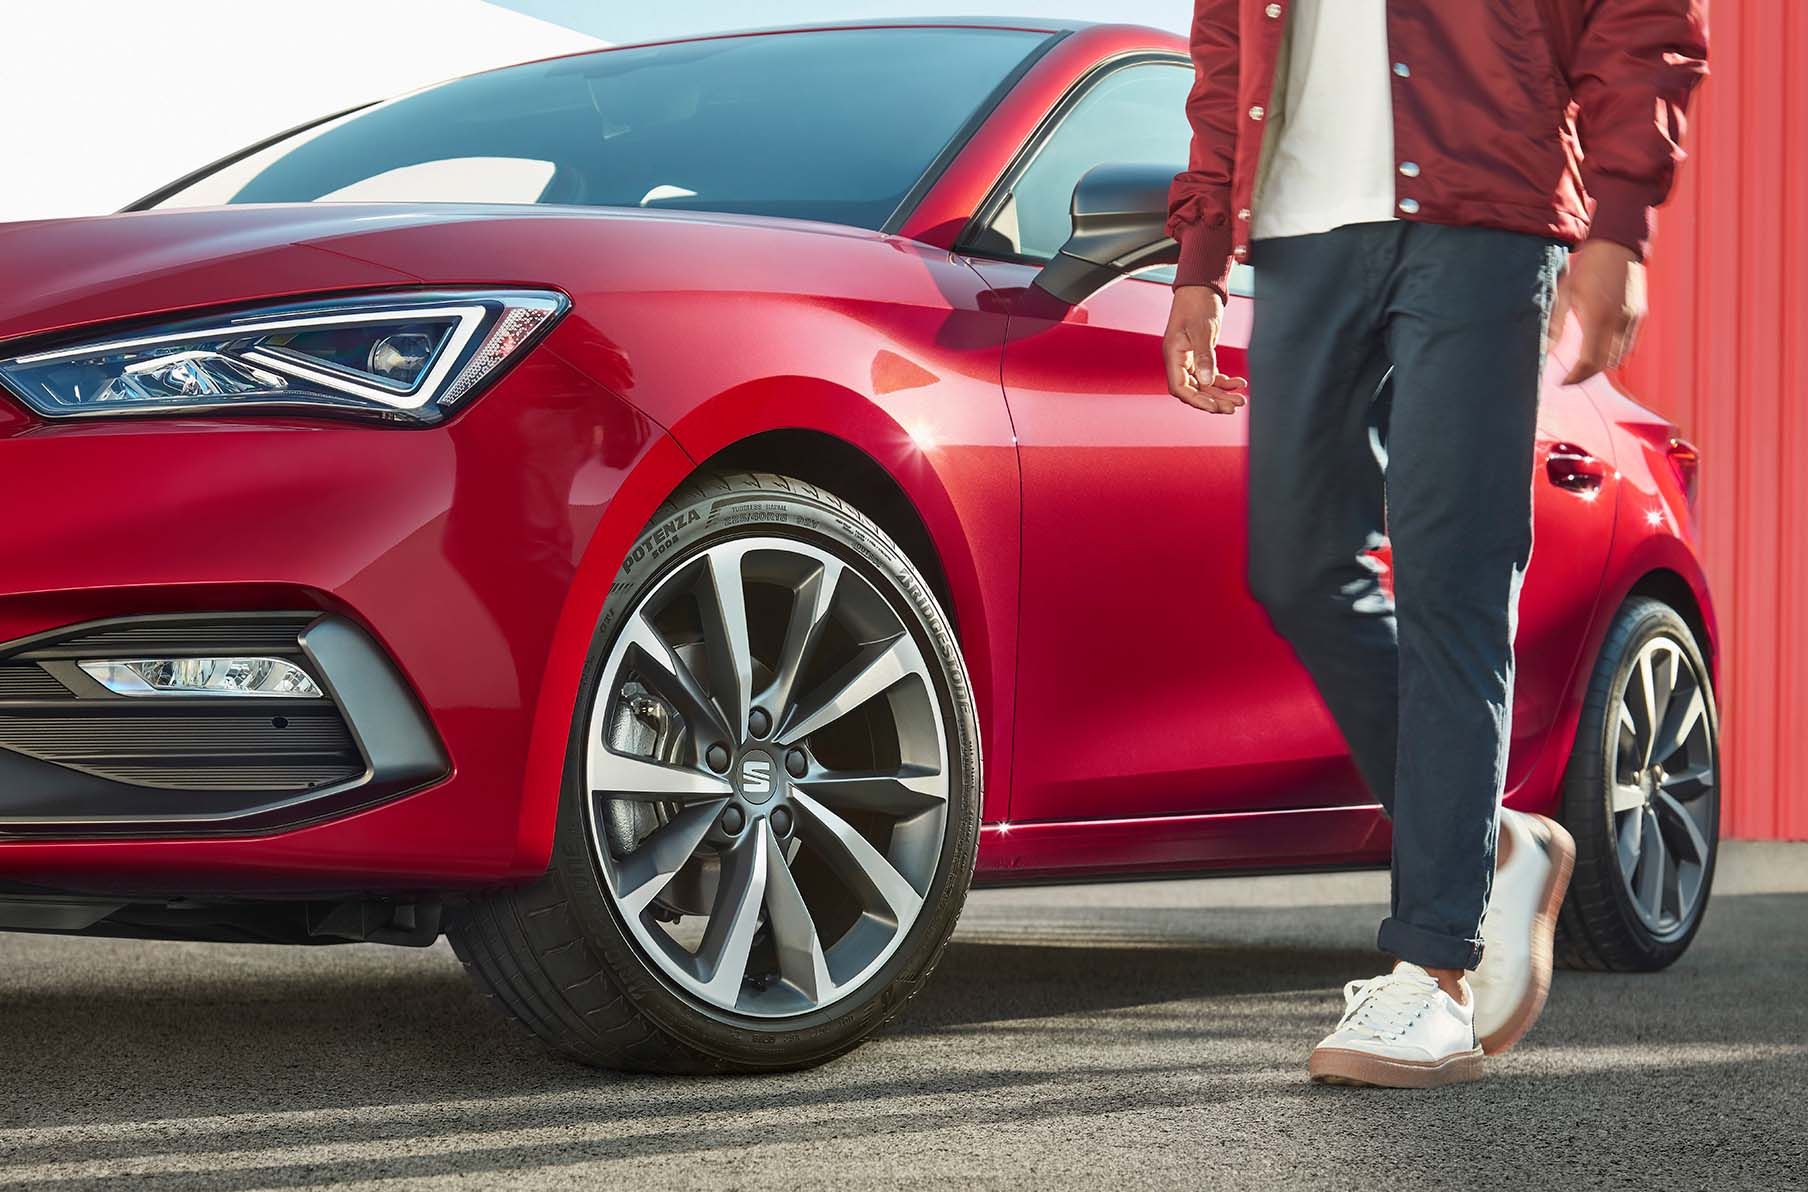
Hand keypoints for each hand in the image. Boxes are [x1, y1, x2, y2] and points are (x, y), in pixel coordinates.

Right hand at [1163, 285, 1247, 413]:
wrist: (1201, 287)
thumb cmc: (1197, 303)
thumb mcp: (1202, 330)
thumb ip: (1204, 356)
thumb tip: (1206, 381)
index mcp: (1174, 356)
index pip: (1180, 388)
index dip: (1197, 400)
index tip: (1215, 407)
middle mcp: (1180, 361)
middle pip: (1195, 390)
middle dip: (1214, 401)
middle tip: (1234, 406)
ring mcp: (1190, 359)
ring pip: (1205, 385)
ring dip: (1222, 394)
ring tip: (1241, 399)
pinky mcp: (1201, 355)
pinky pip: (1211, 375)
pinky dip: (1224, 382)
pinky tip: (1239, 383)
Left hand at [1550, 241, 1645, 384]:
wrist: (1619, 246)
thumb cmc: (1588, 268)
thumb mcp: (1565, 294)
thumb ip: (1555, 325)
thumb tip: (1545, 351)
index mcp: (1598, 317)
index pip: (1589, 361)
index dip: (1576, 377)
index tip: (1563, 382)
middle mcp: (1619, 322)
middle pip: (1605, 364)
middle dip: (1587, 374)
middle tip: (1570, 377)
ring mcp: (1633, 320)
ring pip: (1619, 358)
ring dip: (1601, 365)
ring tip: (1582, 365)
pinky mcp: (1640, 316)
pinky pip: (1629, 346)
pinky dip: (1614, 353)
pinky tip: (1599, 350)